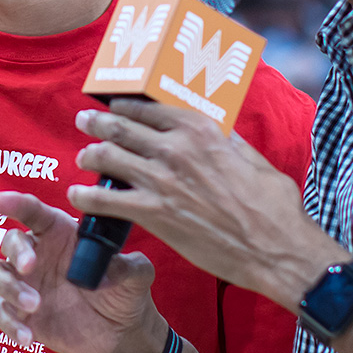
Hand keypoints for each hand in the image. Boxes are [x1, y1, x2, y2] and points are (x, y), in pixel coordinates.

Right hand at [0, 195, 165, 352]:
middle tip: (29, 267)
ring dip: (7, 287)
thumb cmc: (126, 293)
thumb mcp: (137, 275)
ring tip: (35, 305)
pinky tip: (28, 337)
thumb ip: (128, 266)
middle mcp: (38, 255)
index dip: (14, 203)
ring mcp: (26, 284)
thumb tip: (108, 270)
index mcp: (61, 235)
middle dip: (15, 252)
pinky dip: (9, 324)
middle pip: (9, 241)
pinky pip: (0, 313)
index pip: (33, 212)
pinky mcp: (22, 314)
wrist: (122, 334)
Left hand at [63, 101, 338, 307]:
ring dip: (89, 155)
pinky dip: (85, 198)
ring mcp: (161, 180)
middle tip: (84, 121)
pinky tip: (77, 197)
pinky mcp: (154, 213)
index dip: (125, 106)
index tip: (114, 106)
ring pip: (107, 157)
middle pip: (120, 126)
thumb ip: (224, 140)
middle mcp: (176, 148)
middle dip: (96, 122)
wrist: (275, 246)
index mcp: (201, 128)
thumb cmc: (272, 204)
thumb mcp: (250, 156)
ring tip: (83, 157)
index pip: (147, 107)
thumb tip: (212, 131)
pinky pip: (106, 201)